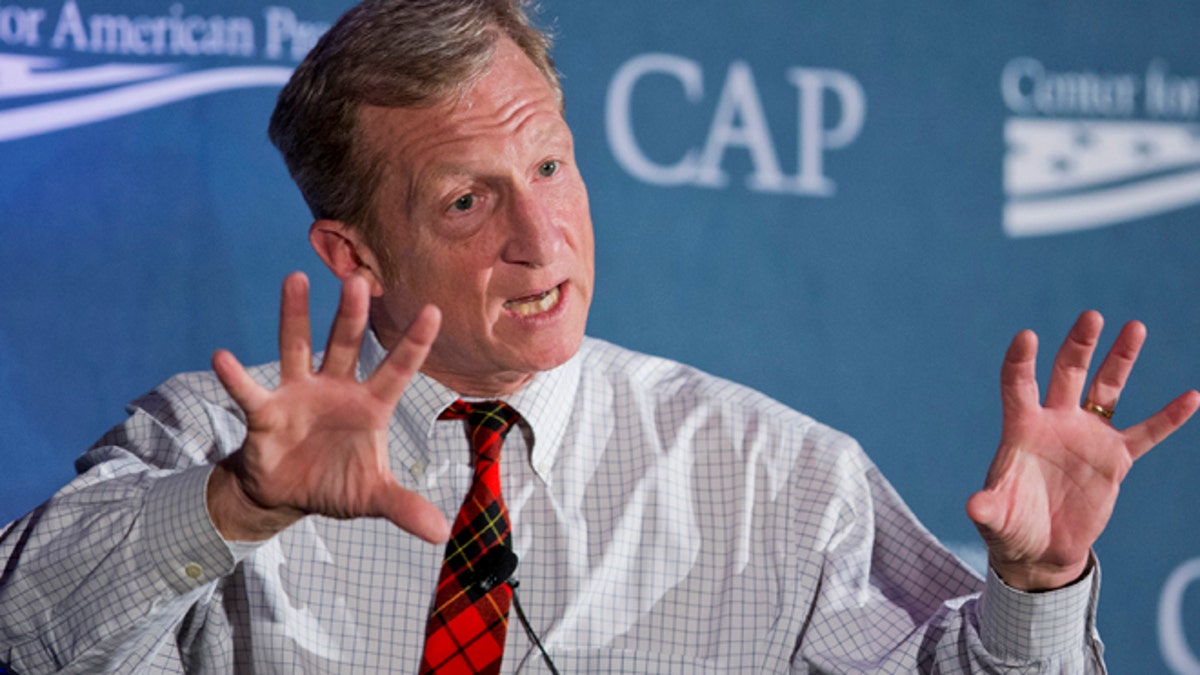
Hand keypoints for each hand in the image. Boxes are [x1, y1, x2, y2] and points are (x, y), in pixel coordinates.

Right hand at [207, 272, 449, 543]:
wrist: (289, 496)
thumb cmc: (337, 483)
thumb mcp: (373, 498)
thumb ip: (404, 507)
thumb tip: (440, 534)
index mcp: (370, 406)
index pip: (397, 370)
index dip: (414, 343)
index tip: (434, 310)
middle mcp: (336, 389)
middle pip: (346, 345)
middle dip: (351, 315)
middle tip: (358, 279)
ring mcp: (299, 395)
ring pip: (297, 348)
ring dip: (295, 316)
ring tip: (294, 279)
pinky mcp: (266, 412)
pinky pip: (249, 392)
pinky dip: (235, 377)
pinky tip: (222, 357)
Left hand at [966, 311, 1198, 590]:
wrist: (1041, 549)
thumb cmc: (1010, 527)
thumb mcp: (995, 519)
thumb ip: (987, 508)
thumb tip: (974, 506)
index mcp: (1022, 429)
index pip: (1018, 385)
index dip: (1021, 362)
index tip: (1026, 336)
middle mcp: (1055, 423)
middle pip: (1066, 374)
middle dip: (1078, 346)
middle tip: (1091, 316)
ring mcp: (1087, 437)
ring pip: (1106, 389)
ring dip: (1120, 360)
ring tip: (1134, 327)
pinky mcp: (1114, 459)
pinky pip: (1146, 433)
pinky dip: (1167, 417)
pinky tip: (1191, 397)